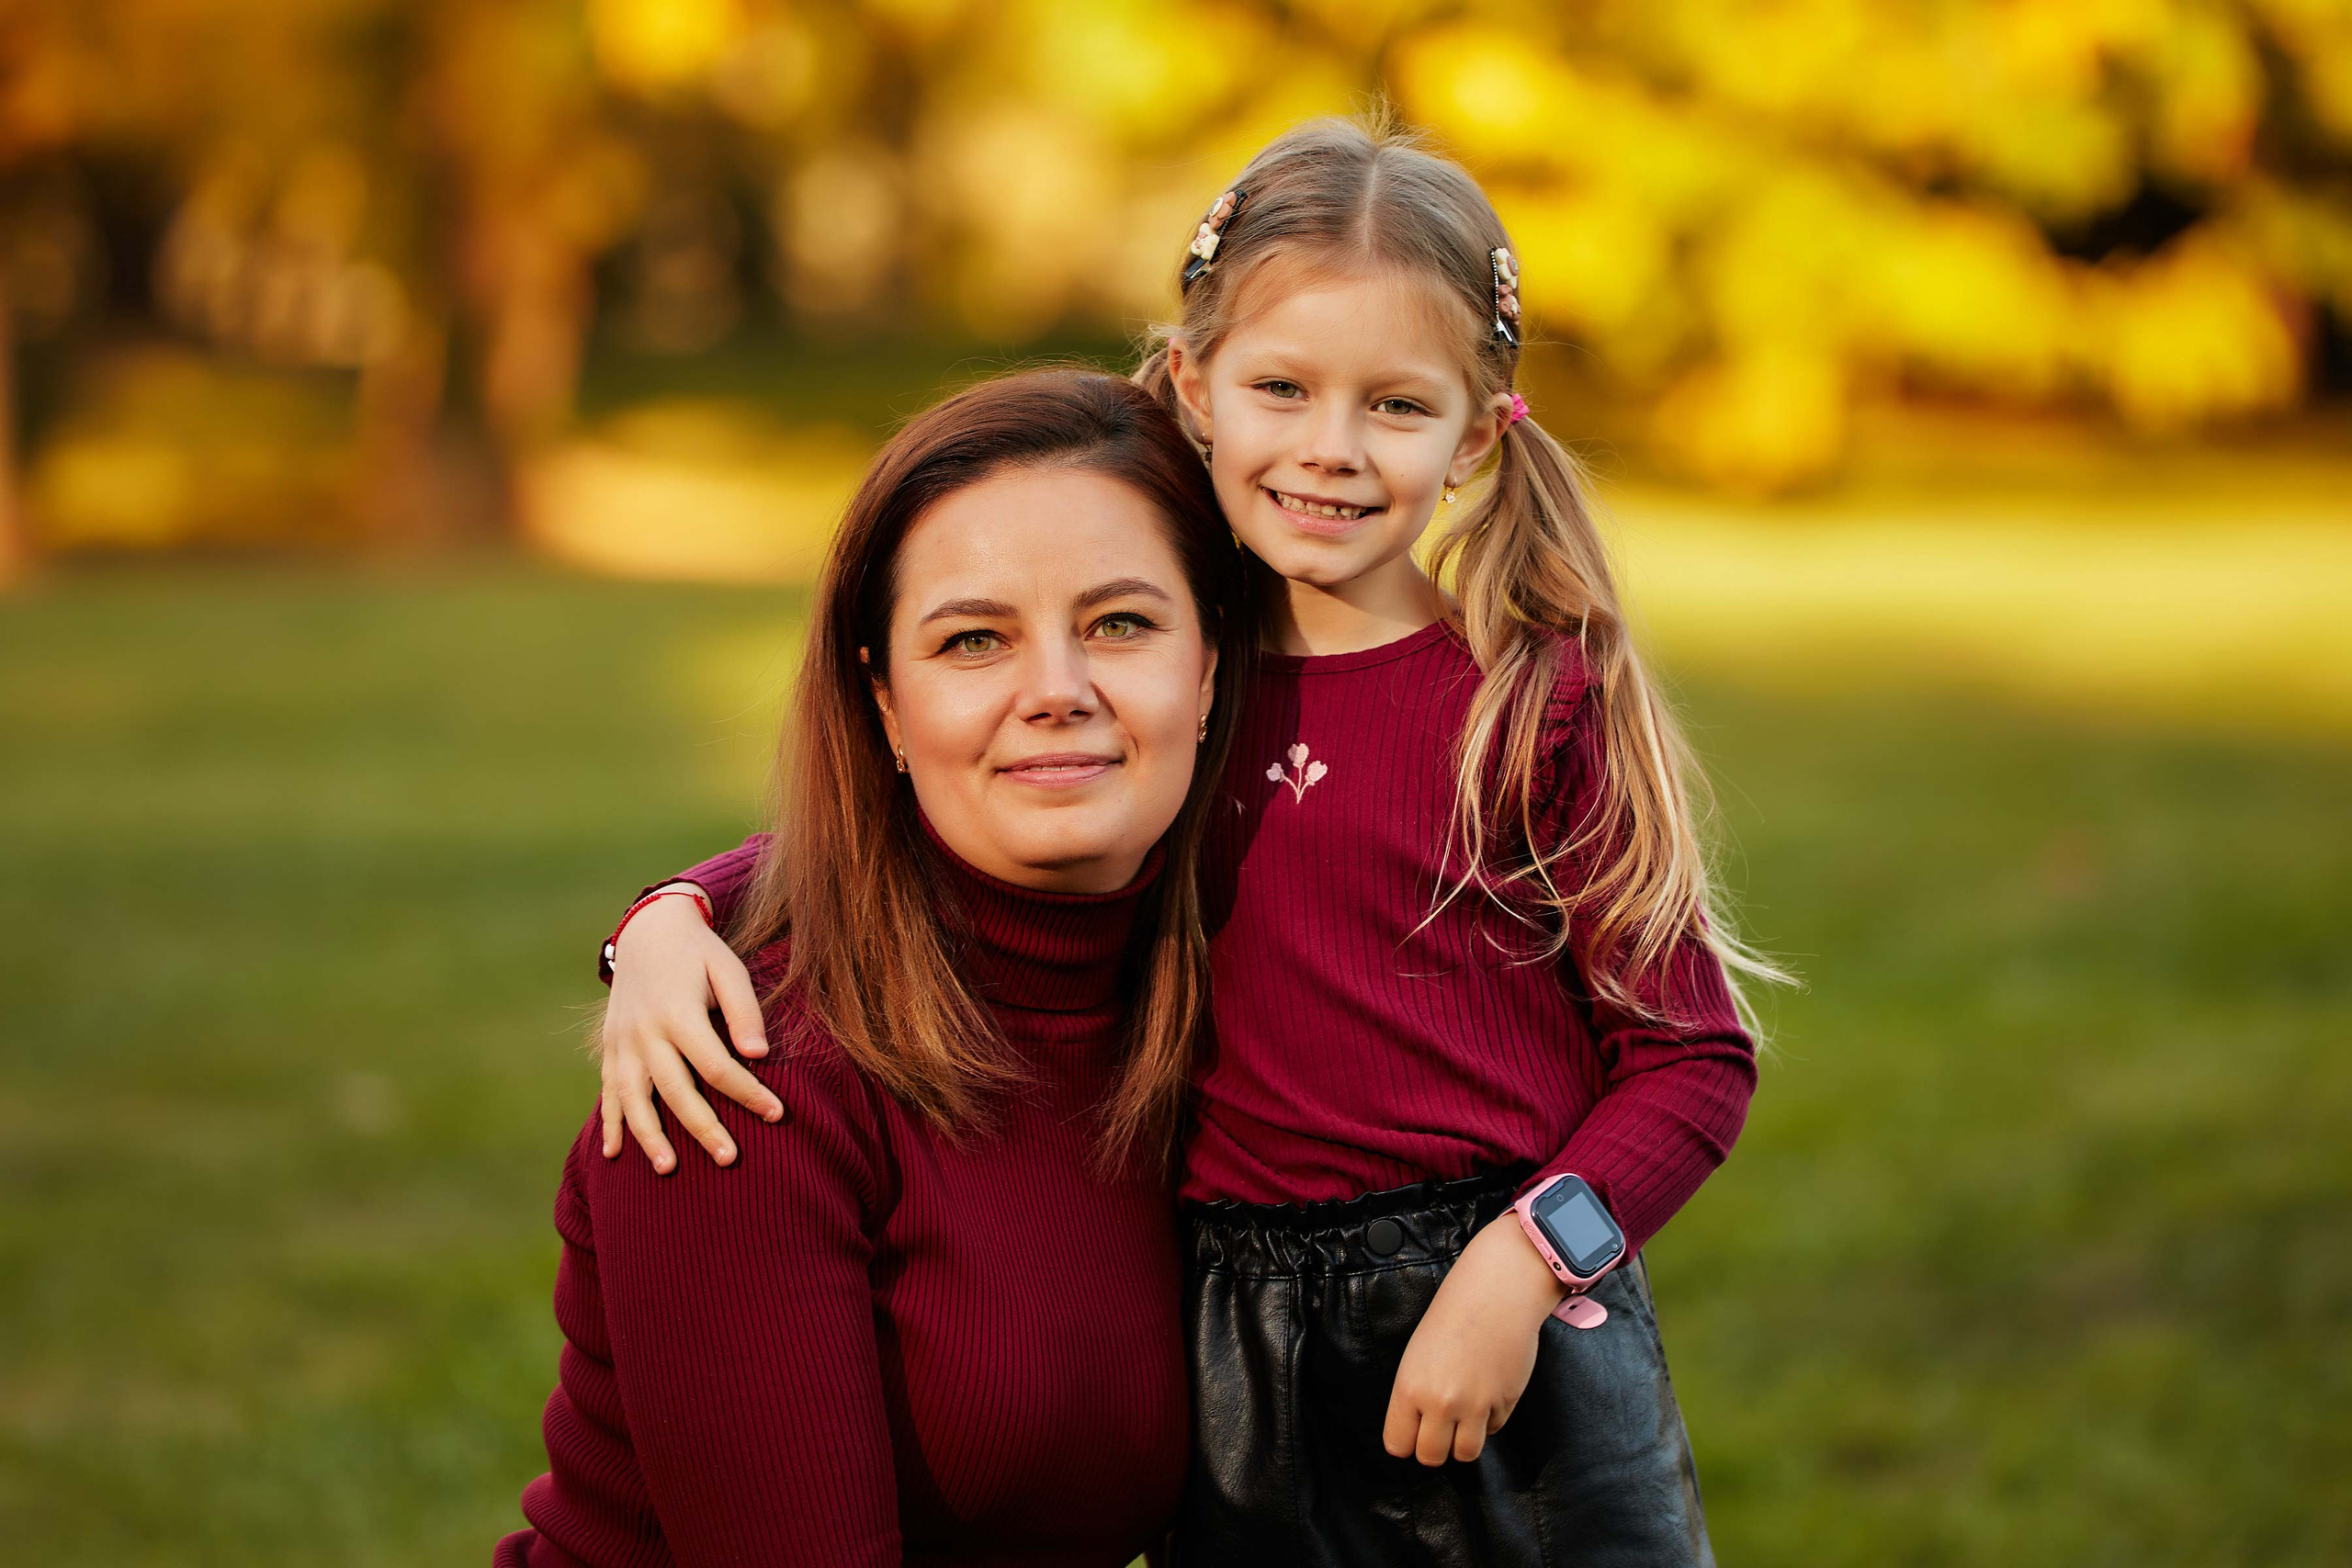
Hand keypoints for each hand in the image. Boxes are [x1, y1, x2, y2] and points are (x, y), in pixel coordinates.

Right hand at [599, 886, 781, 1172]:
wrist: (648, 931)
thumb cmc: (699, 954)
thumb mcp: (728, 969)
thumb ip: (744, 1011)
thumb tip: (759, 1054)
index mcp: (678, 1013)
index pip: (717, 1065)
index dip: (748, 1092)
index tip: (777, 1114)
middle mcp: (645, 1032)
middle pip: (676, 1090)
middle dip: (704, 1127)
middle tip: (729, 1160)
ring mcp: (622, 1042)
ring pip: (632, 1098)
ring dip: (649, 1136)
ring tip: (668, 1168)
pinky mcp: (610, 1048)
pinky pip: (607, 1092)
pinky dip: (610, 1123)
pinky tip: (614, 1154)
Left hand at [1382, 1211, 1565, 1465]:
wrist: (1496, 1294)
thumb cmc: (1451, 1318)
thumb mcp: (1416, 1356)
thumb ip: (1414, 1396)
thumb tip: (1416, 1431)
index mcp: (1410, 1389)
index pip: (1398, 1445)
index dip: (1405, 1442)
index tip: (1412, 1434)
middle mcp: (1441, 1403)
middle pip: (1431, 1457)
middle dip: (1435, 1448)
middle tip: (1439, 1430)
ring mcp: (1475, 1406)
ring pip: (1465, 1454)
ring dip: (1463, 1441)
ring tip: (1463, 1419)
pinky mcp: (1504, 1404)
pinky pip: (1492, 1429)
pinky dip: (1489, 1419)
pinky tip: (1486, 1391)